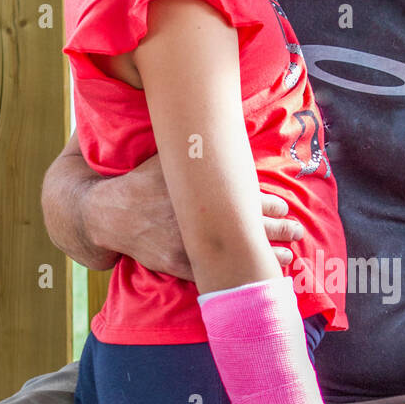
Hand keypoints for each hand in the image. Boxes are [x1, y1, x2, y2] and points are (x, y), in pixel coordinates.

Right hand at [90, 152, 304, 276]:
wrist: (108, 212)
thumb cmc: (142, 180)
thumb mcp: (168, 157)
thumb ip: (196, 148)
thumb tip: (218, 122)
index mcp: (202, 191)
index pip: (247, 198)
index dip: (269, 205)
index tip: (283, 206)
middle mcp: (198, 218)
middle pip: (249, 226)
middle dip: (278, 230)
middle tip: (296, 231)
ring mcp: (189, 244)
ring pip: (237, 254)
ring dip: (266, 258)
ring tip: (286, 259)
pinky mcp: (179, 265)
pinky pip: (215, 275)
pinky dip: (238, 279)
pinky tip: (256, 281)